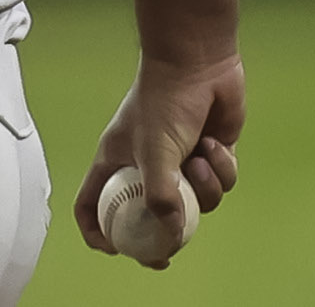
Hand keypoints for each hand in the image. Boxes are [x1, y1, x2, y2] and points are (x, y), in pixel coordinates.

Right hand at [74, 52, 243, 268]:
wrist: (200, 65)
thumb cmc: (164, 100)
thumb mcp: (155, 152)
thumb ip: (161, 197)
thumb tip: (171, 234)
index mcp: (117, 163)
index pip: (93, 204)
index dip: (98, 231)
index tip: (118, 250)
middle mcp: (146, 166)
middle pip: (148, 214)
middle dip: (166, 230)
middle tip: (175, 245)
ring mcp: (179, 162)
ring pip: (195, 202)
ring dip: (203, 187)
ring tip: (200, 158)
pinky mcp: (209, 156)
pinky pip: (220, 183)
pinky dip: (221, 170)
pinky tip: (215, 145)